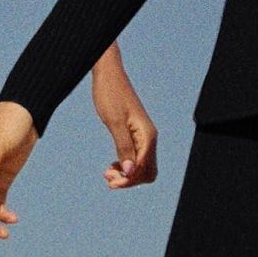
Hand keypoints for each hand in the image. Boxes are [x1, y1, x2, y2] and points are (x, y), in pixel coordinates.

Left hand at [91, 42, 157, 188]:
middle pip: (147, 172)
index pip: (144, 169)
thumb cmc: (110, 94)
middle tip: (108, 178)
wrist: (108, 75)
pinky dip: (125, 167)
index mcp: (147, 135)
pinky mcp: (135, 136)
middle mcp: (149, 138)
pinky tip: (111, 165)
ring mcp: (143, 138)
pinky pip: (136, 159)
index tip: (110, 181)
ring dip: (127, 175)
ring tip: (107, 173)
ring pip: (142, 167)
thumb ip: (123, 147)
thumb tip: (130, 171)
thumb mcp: (114, 122)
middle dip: (129, 180)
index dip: (129, 180)